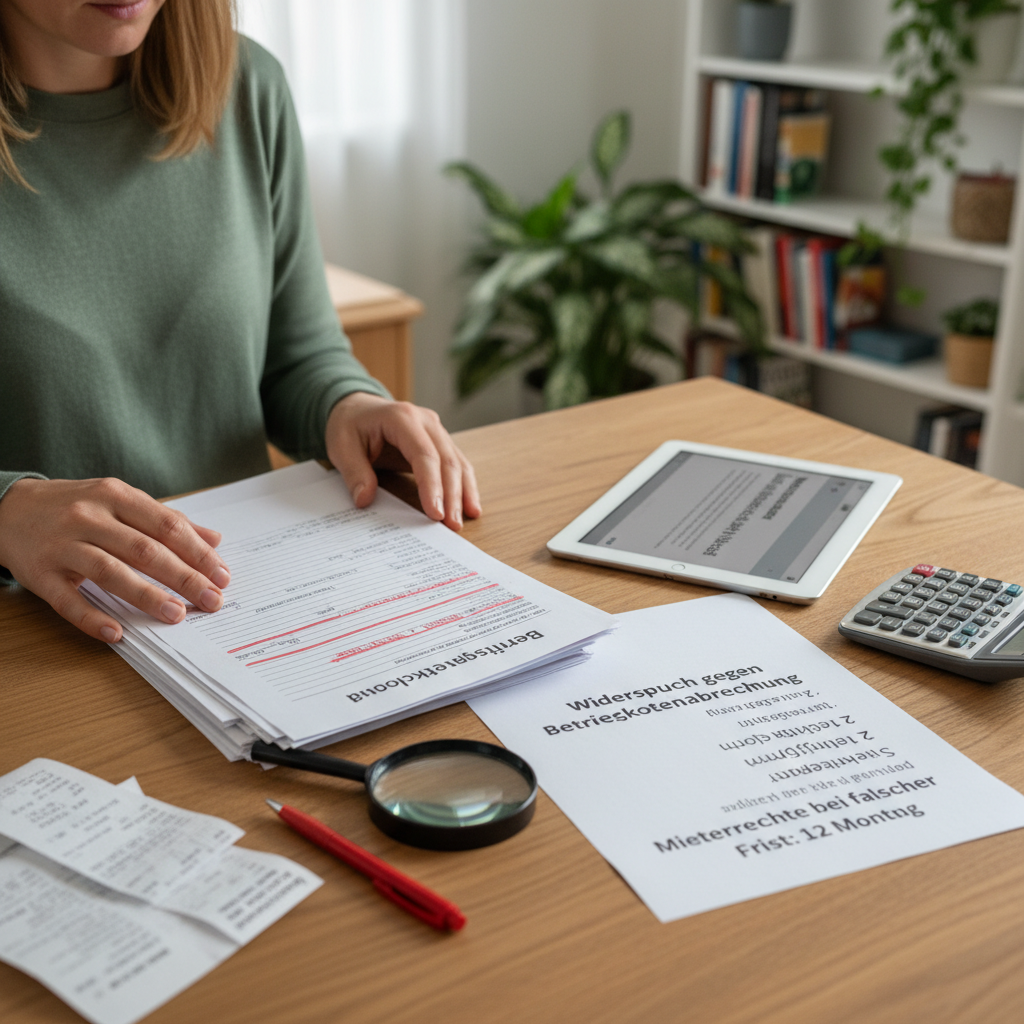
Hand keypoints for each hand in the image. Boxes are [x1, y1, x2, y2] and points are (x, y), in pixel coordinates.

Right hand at [0, 477, 231, 642]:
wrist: (7, 507)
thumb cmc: (76, 506)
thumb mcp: (120, 501)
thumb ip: (166, 520)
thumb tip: (214, 540)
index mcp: (115, 496)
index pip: (166, 525)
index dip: (198, 552)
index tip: (222, 575)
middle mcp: (89, 517)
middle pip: (144, 550)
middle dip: (184, 577)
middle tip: (211, 599)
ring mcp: (63, 546)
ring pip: (110, 572)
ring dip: (147, 596)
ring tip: (176, 615)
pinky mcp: (40, 574)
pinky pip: (68, 600)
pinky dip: (93, 618)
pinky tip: (118, 633)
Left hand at [325, 393, 480, 529]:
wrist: (357, 408)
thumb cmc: (350, 425)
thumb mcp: (341, 446)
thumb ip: (354, 472)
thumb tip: (365, 499)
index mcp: (402, 417)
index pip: (424, 455)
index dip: (432, 486)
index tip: (435, 513)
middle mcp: (426, 421)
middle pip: (447, 460)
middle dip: (452, 495)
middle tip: (452, 525)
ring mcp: (436, 430)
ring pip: (458, 463)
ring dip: (463, 494)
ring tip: (461, 521)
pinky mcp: (439, 442)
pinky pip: (457, 464)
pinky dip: (464, 486)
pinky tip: (470, 507)